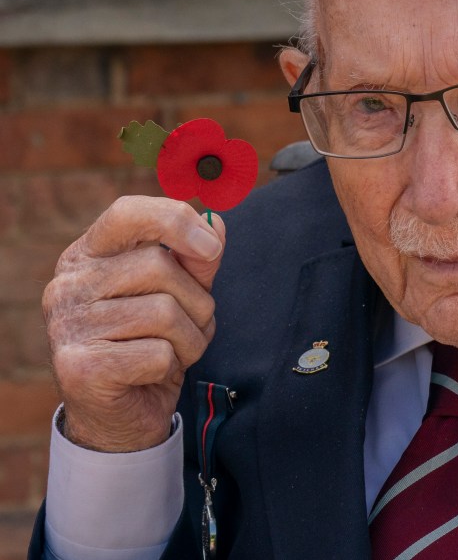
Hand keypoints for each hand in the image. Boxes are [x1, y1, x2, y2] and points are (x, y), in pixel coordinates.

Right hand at [42, 196, 224, 452]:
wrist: (124, 417)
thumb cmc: (152, 344)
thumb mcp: (181, 294)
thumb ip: (197, 259)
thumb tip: (217, 223)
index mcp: (88, 256)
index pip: (127, 213)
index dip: (176, 219)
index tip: (211, 246)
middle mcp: (68, 285)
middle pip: (159, 266)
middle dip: (196, 301)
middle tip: (190, 325)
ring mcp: (67, 325)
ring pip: (164, 313)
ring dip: (189, 338)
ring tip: (173, 351)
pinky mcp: (80, 367)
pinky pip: (158, 353)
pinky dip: (172, 365)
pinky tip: (153, 374)